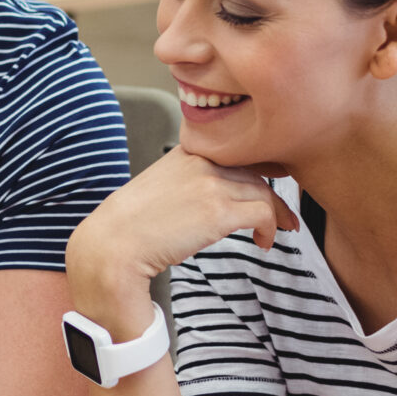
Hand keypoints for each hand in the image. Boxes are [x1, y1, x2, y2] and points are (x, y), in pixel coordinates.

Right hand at [66, 147, 299, 326]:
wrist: (114, 244)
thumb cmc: (132, 225)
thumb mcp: (161, 186)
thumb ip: (188, 180)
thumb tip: (211, 197)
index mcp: (187, 151)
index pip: (237, 151)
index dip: (261, 167)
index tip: (271, 183)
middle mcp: (202, 160)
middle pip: (256, 170)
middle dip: (274, 192)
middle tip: (282, 213)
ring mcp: (211, 183)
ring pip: (264, 191)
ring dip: (276, 214)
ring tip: (277, 231)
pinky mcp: (219, 210)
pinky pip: (264, 213)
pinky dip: (271, 228)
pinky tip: (263, 242)